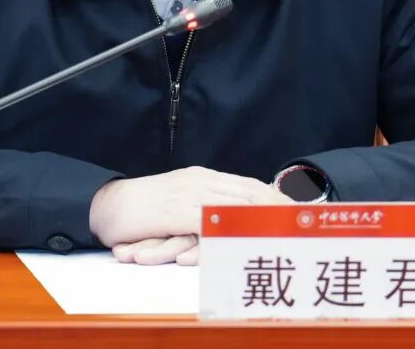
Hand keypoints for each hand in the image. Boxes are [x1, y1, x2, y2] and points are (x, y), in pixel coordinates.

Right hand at [89, 166, 290, 264]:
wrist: (107, 205)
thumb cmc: (142, 209)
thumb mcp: (178, 202)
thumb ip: (204, 206)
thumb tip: (231, 218)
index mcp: (204, 178)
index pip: (249, 185)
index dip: (277, 197)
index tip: (301, 209)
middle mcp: (201, 182)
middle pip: (250, 192)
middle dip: (280, 206)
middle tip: (307, 220)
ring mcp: (190, 195)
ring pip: (237, 203)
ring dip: (266, 215)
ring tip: (291, 228)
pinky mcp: (177, 211)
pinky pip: (211, 220)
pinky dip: (235, 228)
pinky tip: (252, 236)